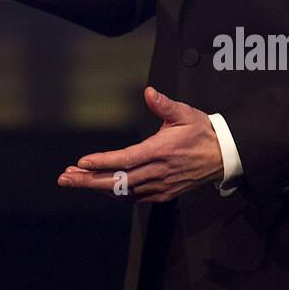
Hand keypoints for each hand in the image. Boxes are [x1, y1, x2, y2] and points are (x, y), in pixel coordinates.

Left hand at [58, 86, 224, 202]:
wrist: (223, 156)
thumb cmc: (201, 131)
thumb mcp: (184, 113)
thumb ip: (164, 104)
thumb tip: (149, 92)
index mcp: (160, 151)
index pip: (126, 160)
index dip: (102, 162)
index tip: (82, 162)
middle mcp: (158, 172)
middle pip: (117, 180)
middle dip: (88, 180)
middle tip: (65, 177)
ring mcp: (160, 186)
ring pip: (123, 191)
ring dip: (97, 186)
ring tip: (75, 179)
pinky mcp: (163, 193)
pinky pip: (134, 196)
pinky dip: (115, 192)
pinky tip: (100, 185)